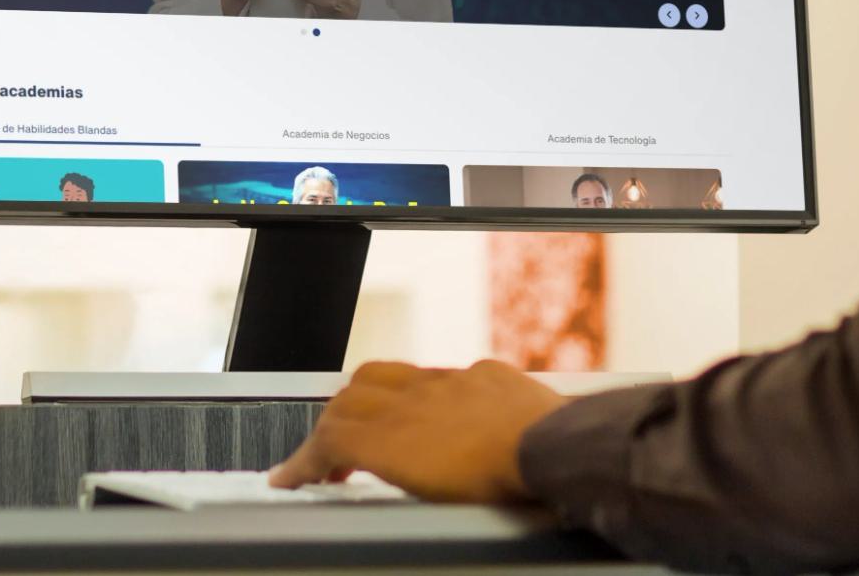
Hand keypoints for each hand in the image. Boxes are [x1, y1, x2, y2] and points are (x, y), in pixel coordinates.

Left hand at [268, 360, 567, 501]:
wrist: (554, 443)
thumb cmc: (567, 443)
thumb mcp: (554, 421)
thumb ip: (539, 421)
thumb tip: (561, 436)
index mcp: (482, 381)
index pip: (428, 380)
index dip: (404, 401)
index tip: (403, 420)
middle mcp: (441, 384)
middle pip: (377, 379)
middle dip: (357, 405)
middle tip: (348, 438)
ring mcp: (410, 407)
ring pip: (349, 403)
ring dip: (332, 428)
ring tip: (319, 460)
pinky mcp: (386, 440)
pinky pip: (332, 443)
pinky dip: (306, 461)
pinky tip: (291, 479)